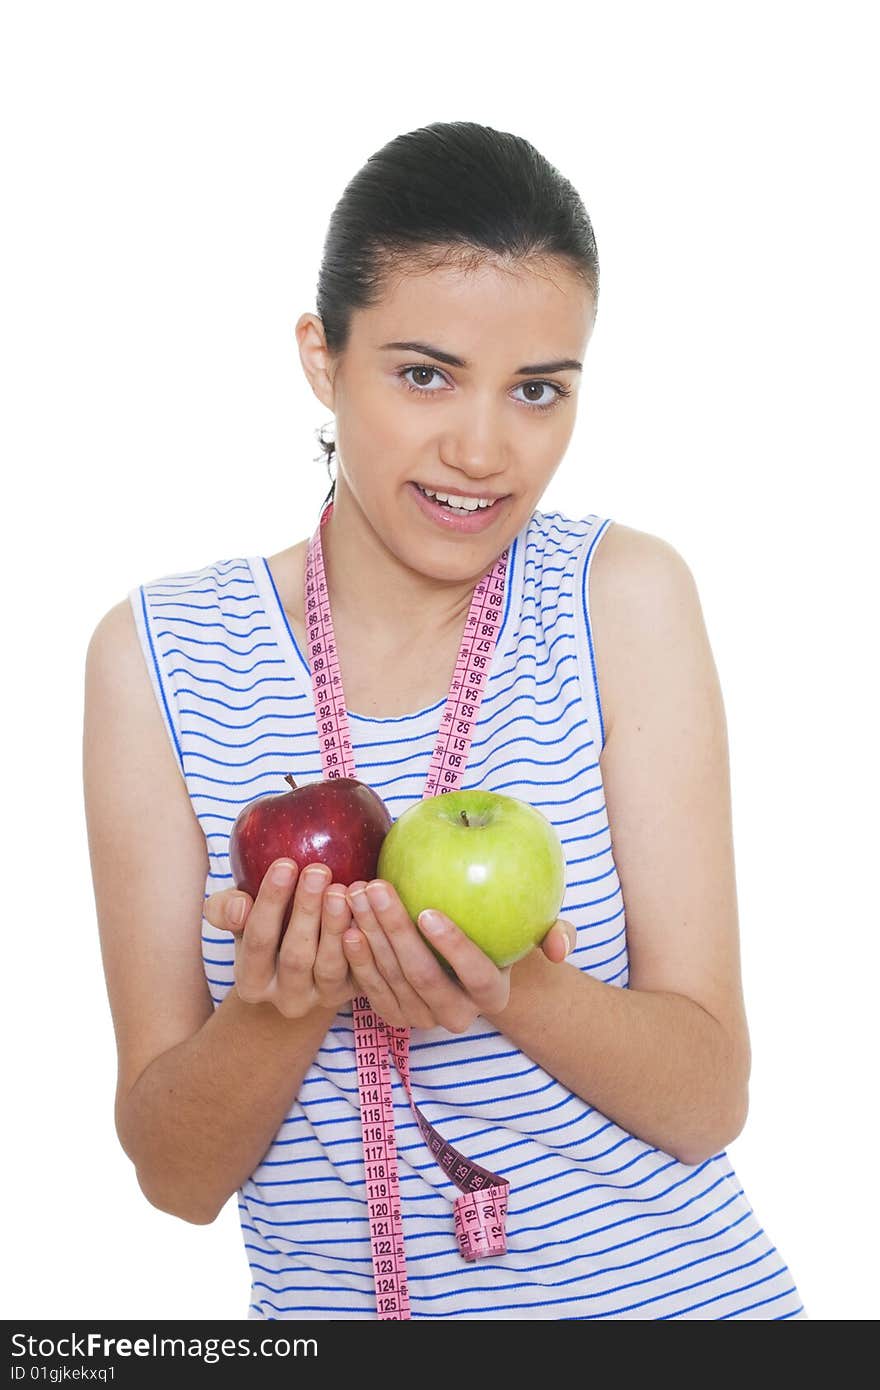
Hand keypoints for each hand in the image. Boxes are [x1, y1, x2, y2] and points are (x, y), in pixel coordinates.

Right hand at [203, 859, 357, 1017]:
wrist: (305, 968)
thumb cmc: (268, 930)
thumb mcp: (240, 920)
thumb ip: (226, 909)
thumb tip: (240, 905)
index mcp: (252, 983)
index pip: (257, 941)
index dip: (270, 903)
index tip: (285, 864)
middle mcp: (286, 999)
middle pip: (295, 955)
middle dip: (306, 910)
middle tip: (318, 871)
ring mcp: (321, 999)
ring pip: (329, 964)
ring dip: (335, 925)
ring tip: (340, 889)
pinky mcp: (353, 992)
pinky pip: (360, 968)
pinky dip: (363, 938)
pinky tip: (364, 907)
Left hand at [341, 880, 575, 1031]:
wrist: (469, 967)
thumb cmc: (503, 937)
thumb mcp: (534, 933)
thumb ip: (556, 933)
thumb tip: (561, 947)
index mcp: (492, 994)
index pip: (475, 974)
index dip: (453, 946)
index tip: (427, 910)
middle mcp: (457, 1015)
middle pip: (422, 974)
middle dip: (395, 929)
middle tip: (377, 887)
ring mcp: (422, 1019)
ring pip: (391, 978)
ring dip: (370, 934)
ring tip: (356, 893)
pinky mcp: (393, 1016)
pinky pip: (370, 987)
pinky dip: (355, 957)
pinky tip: (346, 923)